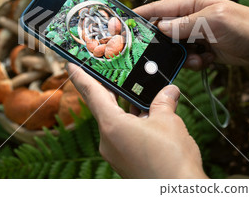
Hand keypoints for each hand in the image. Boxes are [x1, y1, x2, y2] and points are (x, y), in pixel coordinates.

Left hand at [66, 63, 207, 178]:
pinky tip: (149, 115)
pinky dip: (134, 122)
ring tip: (140, 91)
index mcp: (112, 126)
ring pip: (117, 121)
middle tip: (112, 71)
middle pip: (104, 106)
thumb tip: (169, 90)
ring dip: (128, 107)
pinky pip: (125, 134)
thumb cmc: (171, 159)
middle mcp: (108, 140)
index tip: (70, 64)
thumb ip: (164, 102)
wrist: (177, 192)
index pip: (91, 94)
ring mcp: (117, 153)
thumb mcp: (168, 121)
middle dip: (110, 89)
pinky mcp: (126, 161)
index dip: (80, 77)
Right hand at [134, 0, 248, 69]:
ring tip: (197, 58)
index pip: (159, 8)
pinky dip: (194, 62)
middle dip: (162, 43)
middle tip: (157, 54)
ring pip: (175, 48)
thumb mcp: (212, 21)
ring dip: (182, 56)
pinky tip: (206, 61)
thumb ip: (185, 25)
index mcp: (190, 4)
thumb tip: (161, 28)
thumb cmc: (243, 25)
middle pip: (164, 31)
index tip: (123, 22)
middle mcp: (191, 18)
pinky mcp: (204, 49)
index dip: (141, 14)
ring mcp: (197, 34)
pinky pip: (189, 58)